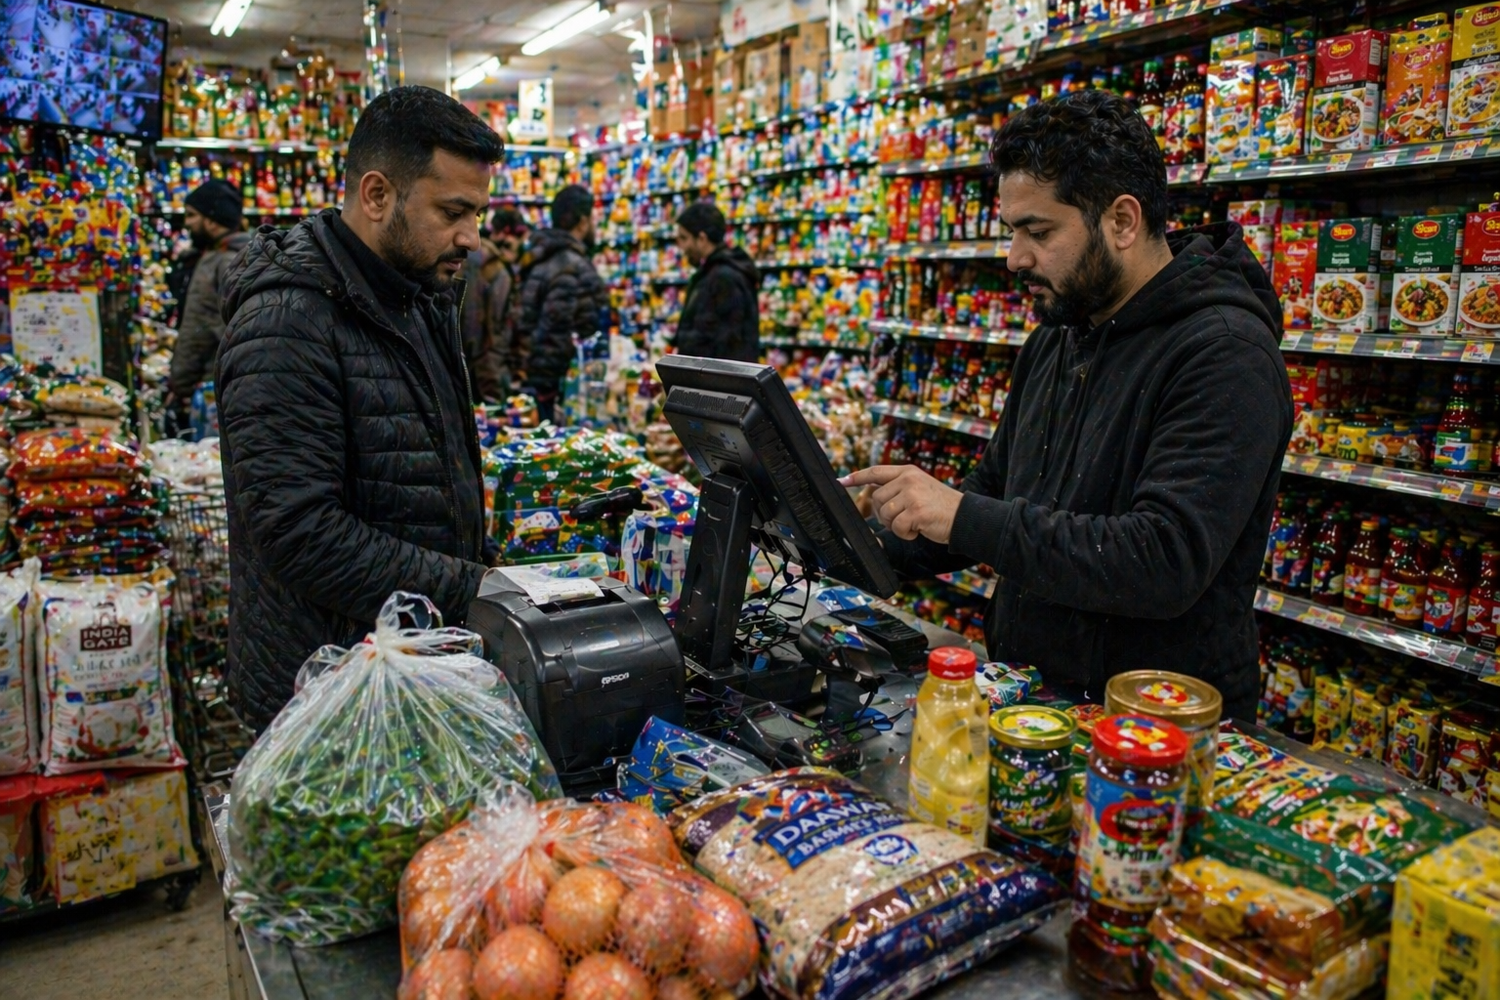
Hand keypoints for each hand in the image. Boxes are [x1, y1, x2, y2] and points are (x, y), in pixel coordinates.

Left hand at [840, 465, 962, 543]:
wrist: (965, 517)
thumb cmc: (941, 507)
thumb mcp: (920, 487)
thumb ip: (899, 487)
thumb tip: (873, 493)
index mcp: (908, 471)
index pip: (876, 472)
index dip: (857, 476)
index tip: (842, 481)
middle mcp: (909, 479)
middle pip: (876, 498)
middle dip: (884, 514)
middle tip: (901, 519)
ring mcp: (913, 494)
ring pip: (885, 514)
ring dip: (896, 525)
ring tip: (914, 523)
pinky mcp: (916, 511)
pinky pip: (897, 527)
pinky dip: (906, 534)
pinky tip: (919, 529)